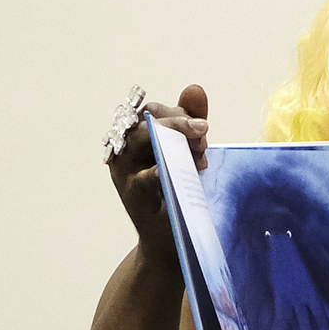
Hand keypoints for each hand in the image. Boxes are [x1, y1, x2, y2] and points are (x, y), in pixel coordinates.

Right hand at [108, 84, 211, 262]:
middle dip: (178, 124)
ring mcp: (124, 172)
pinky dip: (161, 169)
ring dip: (172, 141)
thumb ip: (190, 123)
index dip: (178, 114)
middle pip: (144, 123)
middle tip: (204, 133)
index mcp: (135, 139)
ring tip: (199, 150)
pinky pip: (144, 176)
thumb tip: (195, 88)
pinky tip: (182, 168)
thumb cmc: (180, 193)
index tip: (203, 128)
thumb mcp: (188, 154)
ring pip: (140, 142)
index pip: (151, 112)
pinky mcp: (132, 195)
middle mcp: (124, 151)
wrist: (175, 240)